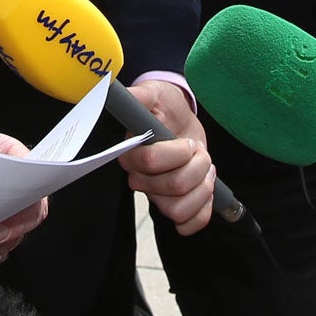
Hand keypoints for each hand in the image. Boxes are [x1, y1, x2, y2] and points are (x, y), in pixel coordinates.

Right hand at [121, 80, 215, 234]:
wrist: (181, 121)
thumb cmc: (165, 108)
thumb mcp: (154, 94)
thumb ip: (138, 95)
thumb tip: (110, 91)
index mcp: (132, 155)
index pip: (149, 163)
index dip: (175, 153)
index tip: (187, 141)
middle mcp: (141, 180)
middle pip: (172, 188)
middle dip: (197, 166)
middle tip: (197, 151)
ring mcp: (157, 196)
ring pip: (178, 210)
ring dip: (201, 189)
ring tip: (205, 170)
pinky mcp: (175, 206)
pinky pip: (188, 224)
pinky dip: (202, 210)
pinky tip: (205, 189)